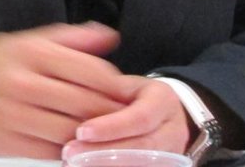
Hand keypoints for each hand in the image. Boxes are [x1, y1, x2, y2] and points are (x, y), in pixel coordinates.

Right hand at [0, 23, 133, 158]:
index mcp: (30, 52)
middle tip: (126, 117)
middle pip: (86, 104)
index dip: (116, 84)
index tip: (128, 92)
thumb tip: (108, 37)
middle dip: (112, 113)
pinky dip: (69, 151)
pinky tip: (77, 146)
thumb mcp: (21, 40)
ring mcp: (14, 115)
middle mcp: (23, 82)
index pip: (90, 71)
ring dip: (94, 136)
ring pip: (72, 131)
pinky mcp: (7, 143)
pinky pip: (52, 151)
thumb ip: (68, 39)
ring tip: (105, 134)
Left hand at [62, 75, 192, 159]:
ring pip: (142, 165)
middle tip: (70, 154)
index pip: (140, 118)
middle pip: (142, 148)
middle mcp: (174, 131)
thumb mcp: (125, 86)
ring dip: (105, 166)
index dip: (111, 127)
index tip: (81, 132)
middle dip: (103, 153)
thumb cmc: (135, 96)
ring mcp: (173, 154)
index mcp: (163, 101)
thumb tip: (74, 106)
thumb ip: (106, 92)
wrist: (164, 114)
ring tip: (73, 164)